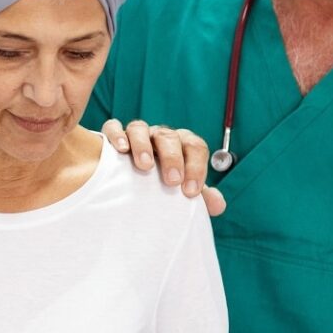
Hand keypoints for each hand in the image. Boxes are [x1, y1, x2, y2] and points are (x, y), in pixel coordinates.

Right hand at [100, 119, 225, 215]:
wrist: (134, 184)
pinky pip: (114, 127)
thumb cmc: (163, 186)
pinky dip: (117, 135)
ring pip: (140, 128)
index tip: (190, 192)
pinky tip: (121, 150)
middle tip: (172, 181)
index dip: (196, 167)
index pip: (195, 147)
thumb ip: (202, 197)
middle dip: (172, 158)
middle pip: (169, 136)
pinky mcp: (114, 135)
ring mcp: (137, 134)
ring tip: (144, 166)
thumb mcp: (182, 192)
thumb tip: (218, 205)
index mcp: (182, 145)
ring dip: (143, 145)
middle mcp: (160, 137)